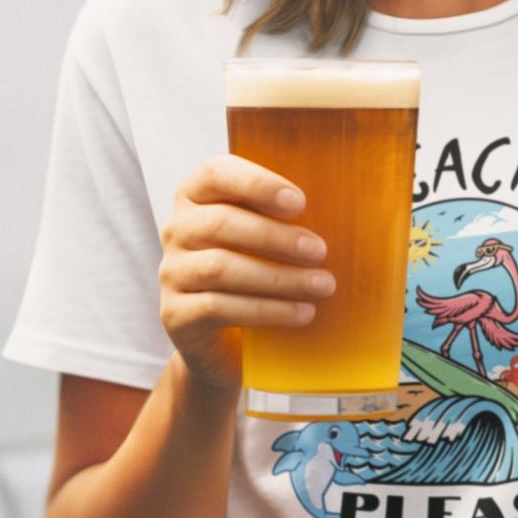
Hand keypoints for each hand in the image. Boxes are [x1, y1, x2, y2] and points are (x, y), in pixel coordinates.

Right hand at [159, 155, 333, 391]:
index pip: (216, 173)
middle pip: (221, 223)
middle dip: (276, 237)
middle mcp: (177, 229)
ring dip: (278, 277)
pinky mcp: (175, 314)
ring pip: (220, 268)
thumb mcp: (266, 239)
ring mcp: (171, 273)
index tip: (300, 202)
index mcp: (196, 196)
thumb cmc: (256, 274)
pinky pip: (218, 307)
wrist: (225, 343)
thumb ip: (286, 216)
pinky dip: (266, 310)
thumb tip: (345, 206)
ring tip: (322, 285)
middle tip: (320, 251)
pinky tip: (302, 313)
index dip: (256, 183)